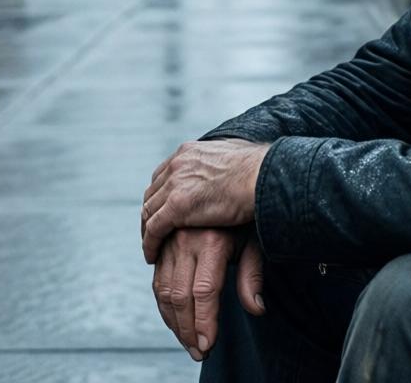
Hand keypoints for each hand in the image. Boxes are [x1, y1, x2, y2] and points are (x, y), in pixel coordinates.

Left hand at [142, 139, 268, 263]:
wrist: (264, 175)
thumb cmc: (261, 170)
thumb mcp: (236, 158)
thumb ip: (226, 164)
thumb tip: (236, 163)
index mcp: (189, 152)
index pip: (164, 175)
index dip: (162, 195)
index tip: (164, 210)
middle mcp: (177, 165)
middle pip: (153, 193)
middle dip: (151, 213)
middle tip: (153, 232)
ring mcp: (175, 185)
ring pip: (149, 212)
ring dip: (146, 231)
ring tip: (151, 248)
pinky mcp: (178, 206)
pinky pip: (154, 229)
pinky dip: (150, 244)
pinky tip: (151, 257)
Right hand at [152, 227, 266, 360]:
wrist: (225, 185)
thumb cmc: (245, 218)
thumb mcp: (254, 241)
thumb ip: (252, 275)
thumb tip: (257, 309)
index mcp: (212, 241)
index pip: (204, 291)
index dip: (204, 322)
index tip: (207, 346)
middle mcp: (187, 241)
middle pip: (179, 295)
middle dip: (187, 329)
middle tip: (198, 352)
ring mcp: (171, 241)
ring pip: (163, 290)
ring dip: (173, 322)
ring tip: (186, 342)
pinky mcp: (163, 244)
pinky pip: (157, 280)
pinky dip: (163, 305)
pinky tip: (175, 321)